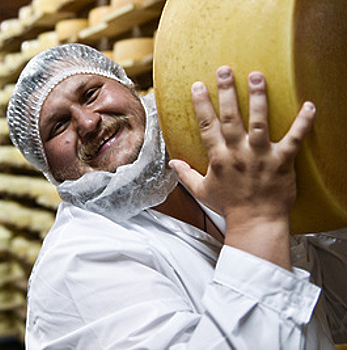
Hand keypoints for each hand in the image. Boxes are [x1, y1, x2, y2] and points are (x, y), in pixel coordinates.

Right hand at [170, 66, 315, 268]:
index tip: (198, 85)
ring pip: (260, 122)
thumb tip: (172, 164)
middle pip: (231, 117)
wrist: (256, 222)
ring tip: (257, 76)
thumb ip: (186, 175)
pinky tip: (309, 105)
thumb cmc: (230, 207)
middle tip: (225, 70)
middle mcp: (238, 153)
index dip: (202, 104)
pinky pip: (294, 139)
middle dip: (227, 91)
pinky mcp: (282, 162)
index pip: (207, 126)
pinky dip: (303, 122)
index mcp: (219, 158)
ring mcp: (261, 156)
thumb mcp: (202, 191)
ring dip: (258, 98)